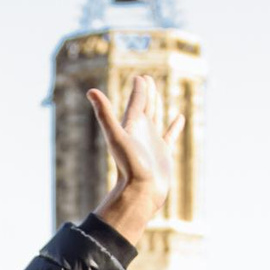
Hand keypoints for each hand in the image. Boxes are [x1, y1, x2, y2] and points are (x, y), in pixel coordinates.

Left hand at [85, 72, 185, 239]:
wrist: (140, 192)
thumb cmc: (128, 167)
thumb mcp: (116, 136)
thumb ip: (104, 113)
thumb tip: (91, 91)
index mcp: (131, 126)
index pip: (135, 102)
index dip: (138, 89)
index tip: (140, 77)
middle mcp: (141, 132)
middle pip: (144, 107)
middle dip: (146, 92)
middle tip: (147, 78)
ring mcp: (152, 142)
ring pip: (155, 118)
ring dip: (157, 105)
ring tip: (158, 94)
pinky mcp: (163, 152)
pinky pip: (170, 135)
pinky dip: (175, 126)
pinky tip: (179, 117)